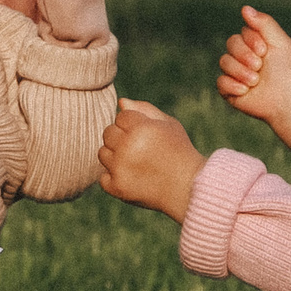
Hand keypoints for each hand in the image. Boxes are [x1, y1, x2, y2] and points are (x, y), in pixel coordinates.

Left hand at [99, 99, 206, 221]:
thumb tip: (121, 102)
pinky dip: (115, 178)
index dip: (134, 125)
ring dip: (115, 157)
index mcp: (140, 128)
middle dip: (122, 138)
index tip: (149, 136)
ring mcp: (120, 168)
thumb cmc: (180, 152)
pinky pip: (103, 177)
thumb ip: (145, 109)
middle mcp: (127, 146)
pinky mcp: (117, 187)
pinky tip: (133, 178)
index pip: (121, 117)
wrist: (188, 188)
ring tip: (137, 163)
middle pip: (108, 133)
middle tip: (142, 150)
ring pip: (102, 153)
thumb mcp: (169, 125)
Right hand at [214, 5, 290, 171]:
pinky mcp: (230, 90)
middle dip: (245, 55)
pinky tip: (247, 91)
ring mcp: (236, 73)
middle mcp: (244, 57)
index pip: (242, 33)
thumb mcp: (280, 42)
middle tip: (260, 67)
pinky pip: (220, 82)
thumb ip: (264, 23)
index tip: (266, 51)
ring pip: (224, 62)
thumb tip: (244, 8)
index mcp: (256, 44)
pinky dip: (234, 86)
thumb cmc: (289, 71)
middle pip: (231, 45)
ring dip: (241, 72)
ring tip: (256, 81)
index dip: (251, 41)